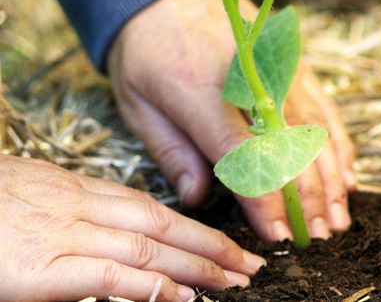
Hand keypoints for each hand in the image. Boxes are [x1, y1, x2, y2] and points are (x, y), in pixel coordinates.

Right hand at [0, 155, 265, 301]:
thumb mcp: (29, 192)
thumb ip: (71, 207)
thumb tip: (109, 230)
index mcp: (76, 190)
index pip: (152, 208)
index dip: (195, 226)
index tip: (228, 243)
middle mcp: (78, 207)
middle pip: (162, 227)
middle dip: (212, 246)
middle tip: (251, 264)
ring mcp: (60, 235)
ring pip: (146, 249)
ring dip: (196, 267)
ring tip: (234, 281)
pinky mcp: (37, 268)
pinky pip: (106, 276)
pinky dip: (148, 287)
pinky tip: (181, 298)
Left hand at [108, 0, 355, 240]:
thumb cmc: (146, 50)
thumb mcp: (138, 103)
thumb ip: (171, 152)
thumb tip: (199, 196)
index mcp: (200, 95)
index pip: (243, 158)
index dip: (265, 201)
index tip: (277, 235)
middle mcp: (249, 82)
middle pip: (290, 149)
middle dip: (307, 200)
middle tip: (317, 237)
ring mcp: (277, 71)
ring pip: (315, 132)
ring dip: (330, 179)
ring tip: (338, 216)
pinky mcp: (293, 65)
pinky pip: (323, 108)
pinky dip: (337, 143)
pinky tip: (345, 172)